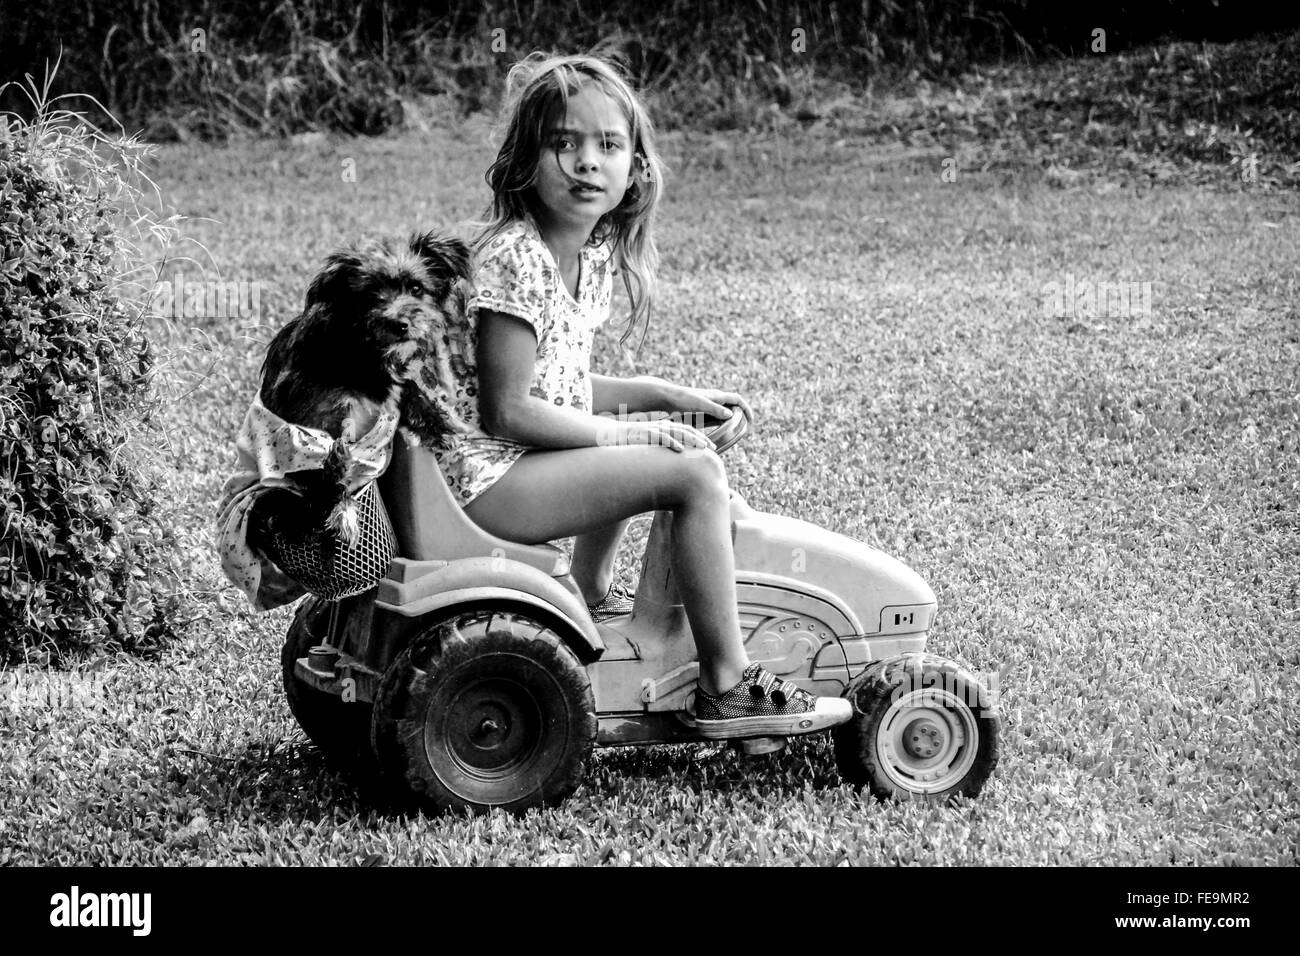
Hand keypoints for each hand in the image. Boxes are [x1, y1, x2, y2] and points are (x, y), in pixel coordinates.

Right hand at [599, 417, 715, 453]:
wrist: (605, 433)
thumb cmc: (626, 441)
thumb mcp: (646, 444)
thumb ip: (658, 448)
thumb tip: (668, 459)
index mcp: (661, 428)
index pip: (684, 430)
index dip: (698, 437)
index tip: (710, 446)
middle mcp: (659, 426)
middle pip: (684, 430)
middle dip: (700, 438)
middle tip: (714, 447)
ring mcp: (651, 429)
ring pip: (675, 432)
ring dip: (691, 439)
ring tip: (703, 447)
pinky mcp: (642, 434)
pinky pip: (659, 437)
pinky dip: (670, 442)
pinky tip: (680, 449)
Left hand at [661, 384, 754, 427]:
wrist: (668, 397)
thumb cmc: (683, 400)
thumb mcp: (700, 405)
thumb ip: (715, 409)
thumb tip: (731, 415)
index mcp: (717, 396)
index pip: (737, 400)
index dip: (746, 408)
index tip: (751, 420)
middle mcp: (714, 399)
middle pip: (732, 406)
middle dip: (740, 415)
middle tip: (743, 428)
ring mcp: (707, 404)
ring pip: (724, 413)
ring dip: (730, 421)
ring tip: (733, 433)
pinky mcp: (700, 410)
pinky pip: (714, 417)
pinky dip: (719, 423)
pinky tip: (717, 432)